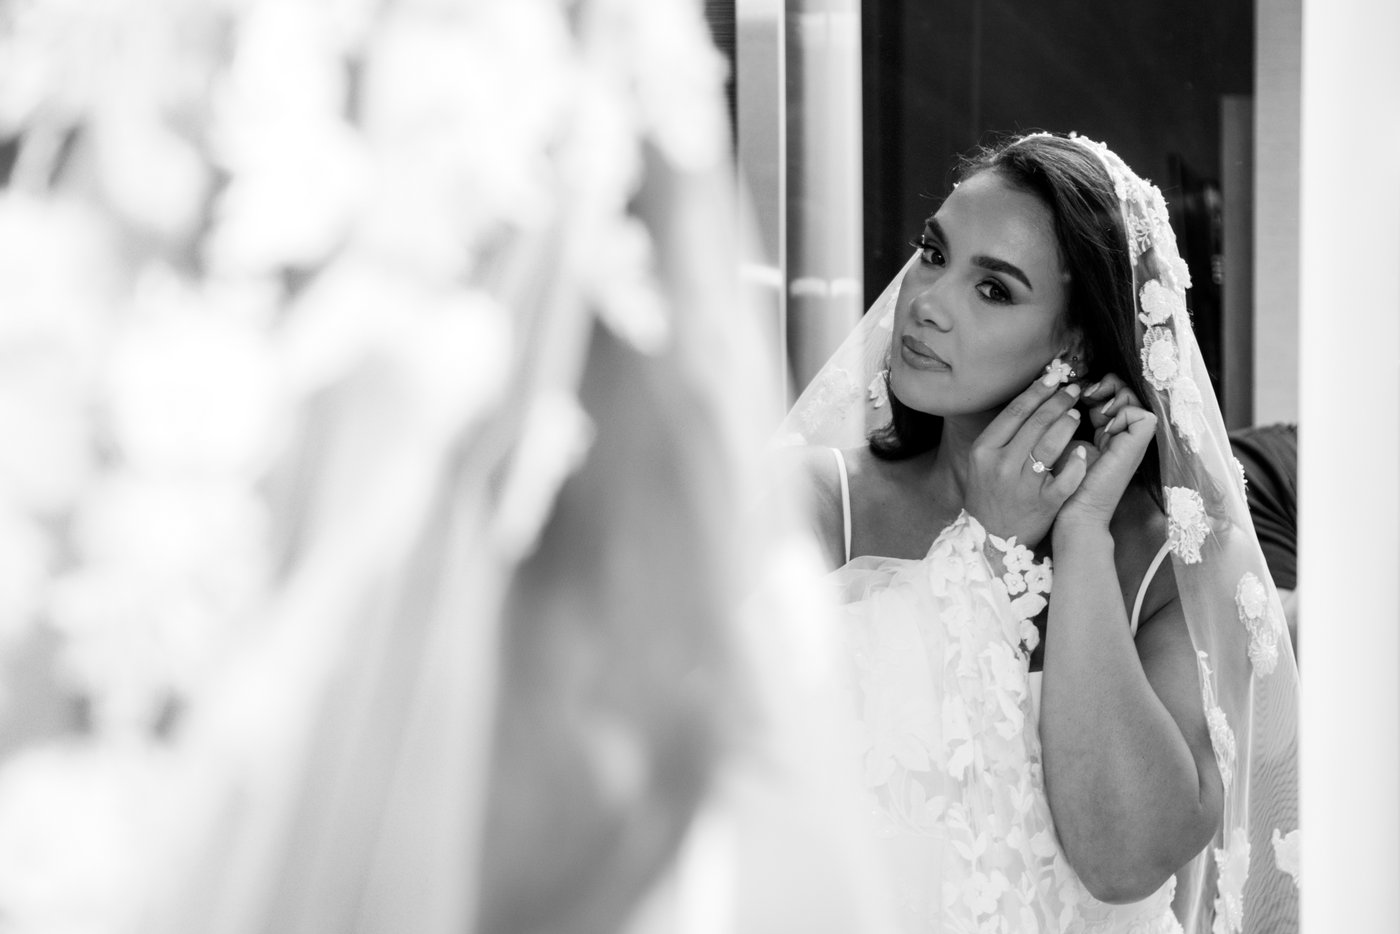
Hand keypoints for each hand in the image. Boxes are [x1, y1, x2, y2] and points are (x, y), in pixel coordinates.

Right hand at [965, 371, 1088, 548]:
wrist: (990, 542)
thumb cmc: (988, 497)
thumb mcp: (982, 463)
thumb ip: (1001, 436)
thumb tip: (1029, 401)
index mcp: (984, 451)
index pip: (1015, 411)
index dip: (1037, 391)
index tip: (1053, 378)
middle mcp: (1002, 465)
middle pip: (1036, 423)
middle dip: (1059, 401)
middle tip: (1073, 391)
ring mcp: (1023, 485)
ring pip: (1052, 444)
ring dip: (1068, 424)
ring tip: (1075, 414)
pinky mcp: (1044, 503)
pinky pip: (1066, 476)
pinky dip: (1076, 462)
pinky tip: (1081, 450)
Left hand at [1060, 374, 1157, 529]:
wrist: (1076, 514)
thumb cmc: (1064, 483)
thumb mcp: (1064, 444)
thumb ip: (1066, 423)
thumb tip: (1060, 396)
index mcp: (1108, 433)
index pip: (1113, 396)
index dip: (1098, 387)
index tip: (1077, 392)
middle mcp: (1123, 435)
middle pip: (1127, 392)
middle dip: (1108, 384)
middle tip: (1086, 392)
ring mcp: (1132, 442)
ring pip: (1136, 399)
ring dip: (1114, 394)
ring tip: (1093, 405)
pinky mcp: (1136, 448)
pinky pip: (1142, 415)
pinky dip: (1123, 412)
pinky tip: (1103, 422)